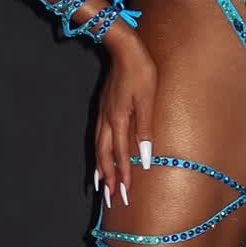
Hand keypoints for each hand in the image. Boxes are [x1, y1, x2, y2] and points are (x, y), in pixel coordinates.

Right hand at [93, 28, 155, 209]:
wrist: (124, 47)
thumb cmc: (141, 71)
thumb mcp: (148, 99)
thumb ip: (145, 129)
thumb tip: (144, 156)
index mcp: (118, 119)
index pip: (120, 155)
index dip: (123, 175)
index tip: (125, 194)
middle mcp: (106, 120)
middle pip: (104, 156)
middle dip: (108, 178)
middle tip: (111, 199)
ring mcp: (102, 113)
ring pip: (98, 148)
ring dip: (100, 168)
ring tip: (101, 185)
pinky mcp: (103, 108)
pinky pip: (97, 137)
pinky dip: (98, 152)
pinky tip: (100, 156)